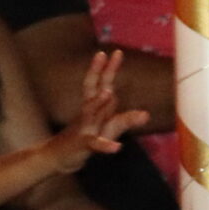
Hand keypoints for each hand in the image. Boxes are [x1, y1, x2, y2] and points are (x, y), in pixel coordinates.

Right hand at [47, 51, 147, 173]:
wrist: (62, 157)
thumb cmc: (89, 138)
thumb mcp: (110, 129)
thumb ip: (126, 120)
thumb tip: (146, 114)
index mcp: (94, 106)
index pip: (100, 83)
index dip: (107, 68)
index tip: (116, 51)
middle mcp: (88, 112)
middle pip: (91, 89)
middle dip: (97, 72)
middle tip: (103, 54)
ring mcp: (84, 127)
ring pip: (90, 113)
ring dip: (98, 103)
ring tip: (109, 92)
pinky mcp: (83, 145)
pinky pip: (94, 143)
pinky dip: (105, 145)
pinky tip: (116, 147)